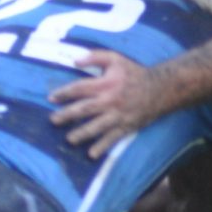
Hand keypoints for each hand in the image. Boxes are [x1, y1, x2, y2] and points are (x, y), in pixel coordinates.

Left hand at [48, 48, 166, 158]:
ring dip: (81, 134)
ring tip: (69, 139)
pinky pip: (112, 138)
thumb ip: (95, 57)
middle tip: (53, 120)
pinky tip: (91, 154)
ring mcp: (118, 115)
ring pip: (96, 126)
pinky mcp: (126, 126)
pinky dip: (102, 147)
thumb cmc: (134, 72)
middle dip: (67, 115)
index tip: (51, 98)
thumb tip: (75, 61)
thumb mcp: (115, 58)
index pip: (79, 88)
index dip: (64, 93)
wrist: (160, 88)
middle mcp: (109, 100)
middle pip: (84, 109)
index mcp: (105, 83)